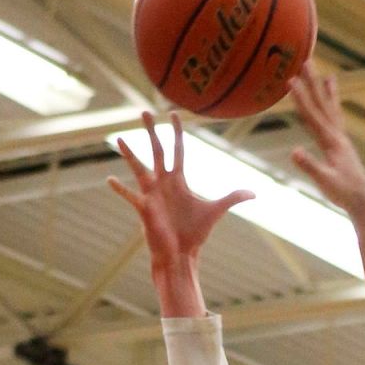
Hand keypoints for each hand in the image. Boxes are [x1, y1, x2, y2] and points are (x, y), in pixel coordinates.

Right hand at [108, 111, 253, 266]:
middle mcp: (163, 183)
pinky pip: (130, 196)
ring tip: (120, 138)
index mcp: (179, 180)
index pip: (177, 150)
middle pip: (158, 151)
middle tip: (145, 111)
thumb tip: (254, 193)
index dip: (176, 132)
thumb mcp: (215, 211)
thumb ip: (232, 198)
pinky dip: (120, 189)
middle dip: (152, 131)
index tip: (173, 113)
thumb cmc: (195, 233)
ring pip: (140, 169)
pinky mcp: (145, 209)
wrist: (182, 254)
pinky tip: (109, 179)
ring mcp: (152, 194)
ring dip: (130, 155)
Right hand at [289, 63, 364, 213]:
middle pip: (323, 105)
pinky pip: (338, 123)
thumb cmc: (344, 193)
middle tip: (307, 61)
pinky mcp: (344, 148)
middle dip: (313, 83)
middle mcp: (338, 137)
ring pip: (333, 112)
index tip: (290, 79)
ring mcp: (343, 141)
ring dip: (328, 94)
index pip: (312, 115)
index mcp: (331, 142)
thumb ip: (310, 165)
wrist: (364, 202)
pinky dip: (335, 112)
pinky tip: (333, 109)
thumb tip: (293, 151)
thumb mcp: (324, 181)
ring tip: (328, 77)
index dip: (300, 97)